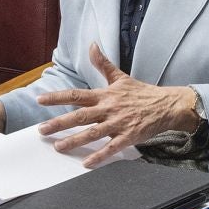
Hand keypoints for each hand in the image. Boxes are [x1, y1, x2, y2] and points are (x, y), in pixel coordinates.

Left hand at [35, 44, 199, 166]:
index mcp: (104, 95)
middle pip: (80, 116)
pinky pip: (112, 148)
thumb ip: (103, 64)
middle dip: (60, 123)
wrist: (167, 105)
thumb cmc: (142, 93)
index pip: (76, 95)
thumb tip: (91, 45)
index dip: (57, 97)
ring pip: (93, 133)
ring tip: (58, 147)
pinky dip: (99, 156)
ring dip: (75, 141)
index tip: (40, 100)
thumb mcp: (120, 77)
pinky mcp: (129, 136)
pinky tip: (87, 163)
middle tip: (42, 130)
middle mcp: (108, 109)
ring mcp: (118, 123)